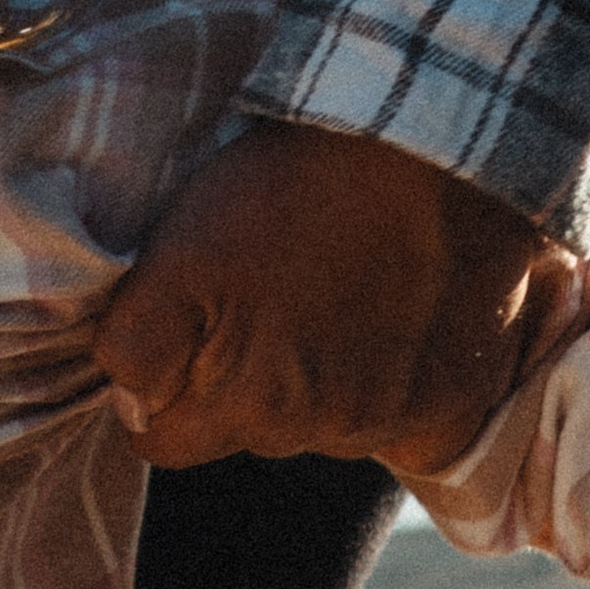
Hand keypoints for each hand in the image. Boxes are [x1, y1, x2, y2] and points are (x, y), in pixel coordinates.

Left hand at [90, 114, 567, 469]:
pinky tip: (396, 330)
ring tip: (336, 294)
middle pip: (251, 433)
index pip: (167, 442)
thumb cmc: (296, 188)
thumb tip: (133, 407)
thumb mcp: (180, 250)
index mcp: (246, 406)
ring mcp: (395, 423)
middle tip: (269, 293)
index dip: (164, 390)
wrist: (433, 146)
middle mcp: (322, 433)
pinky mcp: (456, 405)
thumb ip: (137, 346)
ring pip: (327, 429)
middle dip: (245, 381)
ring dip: (323, 381)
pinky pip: (412, 432)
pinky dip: (400, 394)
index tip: (189, 331)